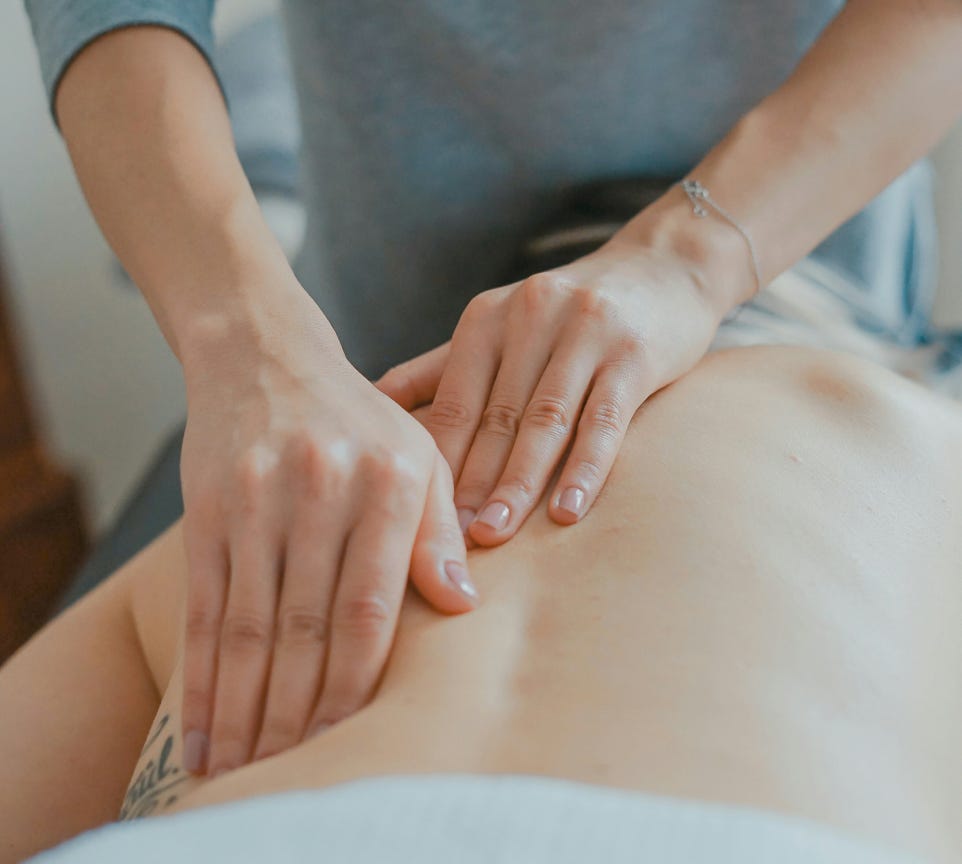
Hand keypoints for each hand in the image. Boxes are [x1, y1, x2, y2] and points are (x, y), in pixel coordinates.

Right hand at [178, 293, 477, 776]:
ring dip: (245, 707)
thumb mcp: (419, 456)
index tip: (351, 739)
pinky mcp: (207, 508)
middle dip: (297, 712)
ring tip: (241, 768)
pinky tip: (201, 725)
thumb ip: (439, 531)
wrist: (265, 355)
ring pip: (249, 626)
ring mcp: (257, 498)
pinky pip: (204, 605)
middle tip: (290, 773)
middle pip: (306, 626)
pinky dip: (200, 674)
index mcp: (389, 482)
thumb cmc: (359, 420)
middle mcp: (322, 489)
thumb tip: (462, 607)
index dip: (357, 683)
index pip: (371, 607)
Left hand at [375, 227, 731, 546]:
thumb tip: (372, 403)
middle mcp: (530, 317)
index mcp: (487, 318)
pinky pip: (605, 419)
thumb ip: (441, 367)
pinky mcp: (634, 353)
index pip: (453, 402)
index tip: (416, 518)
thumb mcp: (500, 326)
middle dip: (471, 483)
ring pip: (545, 421)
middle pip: (495, 417)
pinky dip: (585, 468)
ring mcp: (585, 332)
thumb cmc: (569, 313)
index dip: (436, 462)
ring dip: (518, 483)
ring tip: (495, 534)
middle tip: (449, 541)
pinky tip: (567, 512)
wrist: (663, 267)